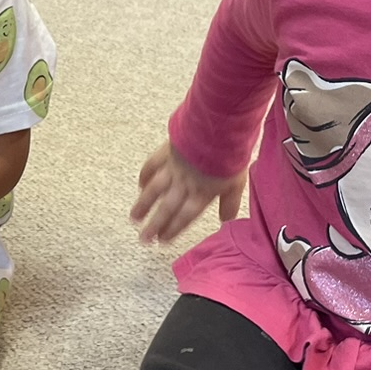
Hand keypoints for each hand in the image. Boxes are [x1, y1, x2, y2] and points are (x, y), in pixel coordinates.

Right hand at [129, 142, 245, 245]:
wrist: (218, 129)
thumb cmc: (230, 155)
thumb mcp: (236, 183)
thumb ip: (229, 203)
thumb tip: (226, 220)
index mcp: (201, 193)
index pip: (184, 217)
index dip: (173, 229)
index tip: (162, 240)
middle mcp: (184, 184)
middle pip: (167, 208)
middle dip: (154, 225)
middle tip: (143, 238)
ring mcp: (173, 168)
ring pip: (155, 190)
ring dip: (143, 204)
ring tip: (134, 217)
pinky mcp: (168, 152)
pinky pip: (153, 165)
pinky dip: (145, 175)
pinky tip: (140, 184)